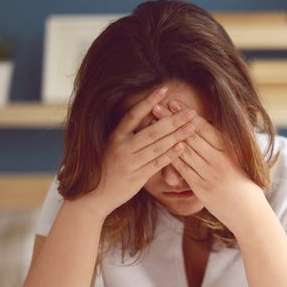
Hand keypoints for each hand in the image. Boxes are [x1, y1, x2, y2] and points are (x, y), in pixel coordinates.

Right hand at [84, 87, 195, 218]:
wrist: (95, 196)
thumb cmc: (107, 169)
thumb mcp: (113, 147)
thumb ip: (129, 134)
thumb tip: (150, 117)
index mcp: (115, 137)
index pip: (133, 115)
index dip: (148, 101)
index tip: (164, 89)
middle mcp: (121, 147)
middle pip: (151, 131)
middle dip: (173, 120)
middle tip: (190, 112)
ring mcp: (129, 163)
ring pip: (156, 146)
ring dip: (176, 136)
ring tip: (191, 127)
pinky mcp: (136, 178)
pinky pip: (156, 164)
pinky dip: (170, 155)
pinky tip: (182, 147)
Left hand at [167, 100, 263, 232]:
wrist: (249, 213)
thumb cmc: (246, 185)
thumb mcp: (240, 161)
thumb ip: (225, 146)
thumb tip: (211, 130)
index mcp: (230, 150)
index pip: (205, 128)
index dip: (187, 114)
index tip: (174, 102)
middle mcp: (219, 159)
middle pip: (191, 135)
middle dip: (172, 120)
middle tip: (157, 105)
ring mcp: (210, 174)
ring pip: (185, 150)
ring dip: (167, 135)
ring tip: (154, 123)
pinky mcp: (201, 188)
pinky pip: (183, 169)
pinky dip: (171, 157)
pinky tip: (159, 148)